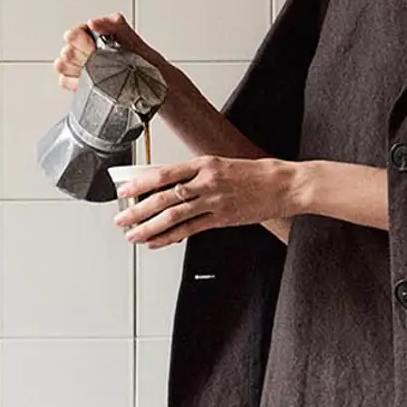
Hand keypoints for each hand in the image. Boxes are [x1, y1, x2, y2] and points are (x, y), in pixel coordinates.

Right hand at [55, 13, 158, 92]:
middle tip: (98, 60)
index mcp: (92, 34)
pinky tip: (89, 82)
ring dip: (76, 69)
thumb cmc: (140, 58)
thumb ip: (111, 23)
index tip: (94, 47)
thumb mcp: (129, 35)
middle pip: (66, 51)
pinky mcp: (79, 83)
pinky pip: (64, 81)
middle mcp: (83, 49)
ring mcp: (80, 66)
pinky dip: (74, 83)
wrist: (150, 81)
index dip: (81, 41)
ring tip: (94, 72)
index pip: (72, 35)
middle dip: (82, 56)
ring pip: (62, 65)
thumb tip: (92, 22)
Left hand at [115, 155, 302, 247]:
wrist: (285, 184)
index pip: (164, 173)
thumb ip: (195, 173)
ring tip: (132, 235)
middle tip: (121, 219)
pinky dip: (169, 238)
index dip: (140, 184)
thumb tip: (167, 183)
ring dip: (149, 227)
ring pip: (173, 216)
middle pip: (163, 197)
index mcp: (204, 163)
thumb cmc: (256, 173)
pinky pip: (190, 230)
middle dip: (137, 210)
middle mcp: (206, 182)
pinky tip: (156, 242)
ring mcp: (214, 202)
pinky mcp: (222, 219)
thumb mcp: (222, 164)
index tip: (124, 191)